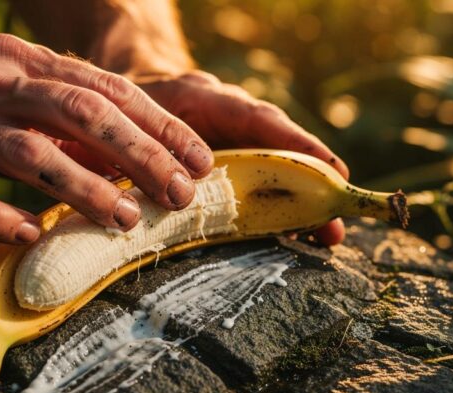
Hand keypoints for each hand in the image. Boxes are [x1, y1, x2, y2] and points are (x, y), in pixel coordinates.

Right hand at [0, 34, 215, 243]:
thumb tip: (133, 157)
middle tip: (180, 193)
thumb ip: (63, 117)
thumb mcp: (7, 96)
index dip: (158, 125)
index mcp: (18, 61)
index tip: (199, 161)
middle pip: (80, 114)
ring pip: (32, 155)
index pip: (104, 89)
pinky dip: (3, 219)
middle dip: (141, 155)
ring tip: (128, 219)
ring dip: (88, 189)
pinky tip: (32, 236)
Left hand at [132, 70, 349, 245]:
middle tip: (334, 223)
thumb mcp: (126, 120)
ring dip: (299, 202)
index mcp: (204, 98)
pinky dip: (274, 208)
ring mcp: (228, 143)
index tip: (330, 171)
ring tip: (325, 235)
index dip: (295, 145)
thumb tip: (160, 192)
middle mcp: (226, 119)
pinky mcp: (225, 165)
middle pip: (277, 150)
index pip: (257, 118)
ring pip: (272, 170)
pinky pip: (255, 185)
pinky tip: (293, 233)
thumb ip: (145, 148)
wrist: (118, 100)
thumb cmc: (123, 108)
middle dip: (309, 186)